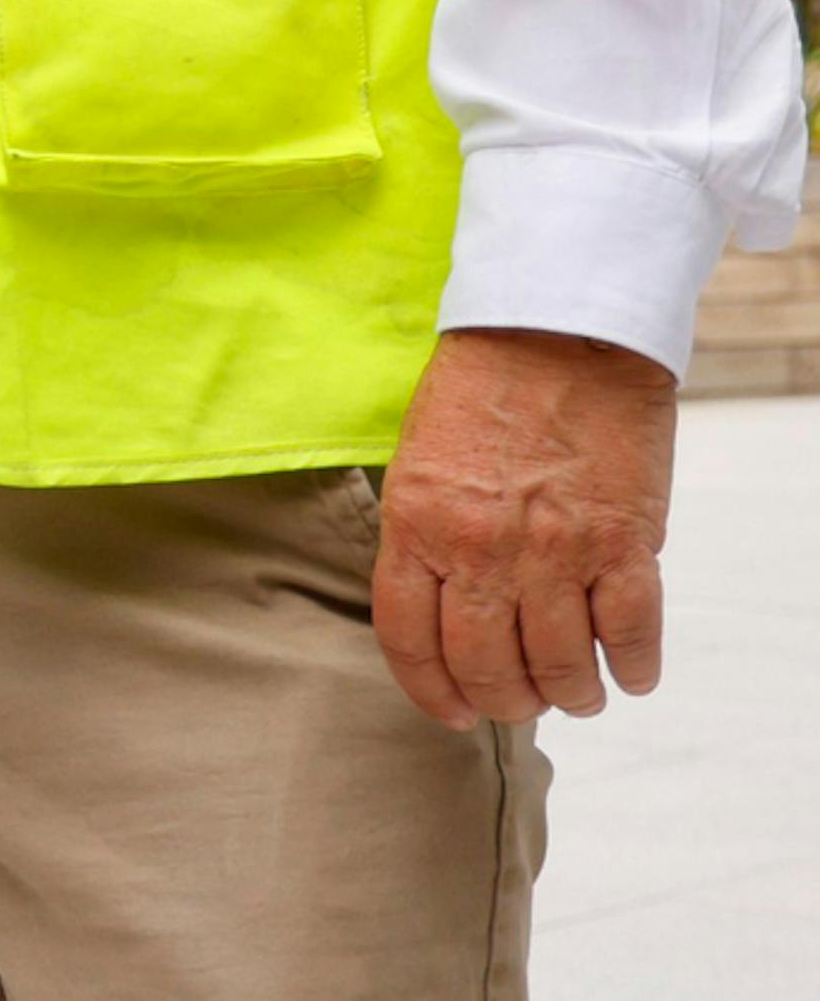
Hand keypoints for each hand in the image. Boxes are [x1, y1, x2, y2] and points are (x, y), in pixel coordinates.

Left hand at [372, 324, 675, 727]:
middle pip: (487, 670)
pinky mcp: (622, 546)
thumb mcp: (419, 458)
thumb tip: (443, 616)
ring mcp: (554, 552)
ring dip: (570, 694)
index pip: (409, 641)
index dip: (431, 691)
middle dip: (504, 700)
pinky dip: (631, 668)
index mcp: (415, 523)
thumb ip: (425, 536)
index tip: (452, 711)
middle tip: (521, 695)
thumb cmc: (481, 388)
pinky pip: (629, 640)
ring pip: (561, 670)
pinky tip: (626, 668)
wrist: (555, 329)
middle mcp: (479, 549)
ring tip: (575, 686)